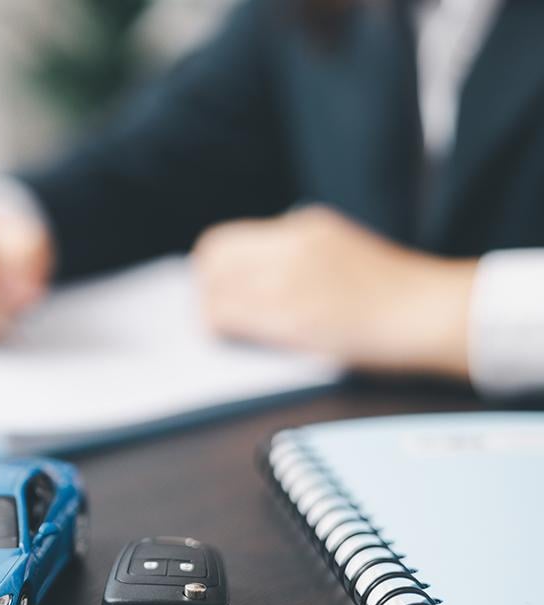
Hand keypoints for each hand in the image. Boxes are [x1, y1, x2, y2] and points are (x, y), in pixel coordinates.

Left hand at [193, 206, 477, 377]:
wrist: (435, 313)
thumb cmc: (396, 294)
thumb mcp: (343, 251)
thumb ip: (299, 255)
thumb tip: (252, 276)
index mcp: (304, 226)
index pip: (226, 239)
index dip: (213, 268)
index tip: (215, 288)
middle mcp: (292, 245)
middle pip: (212, 259)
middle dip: (205, 288)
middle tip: (212, 312)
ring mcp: (291, 279)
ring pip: (214, 289)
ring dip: (211, 311)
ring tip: (224, 330)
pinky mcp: (293, 317)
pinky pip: (229, 317)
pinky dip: (221, 329)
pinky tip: (232, 341)